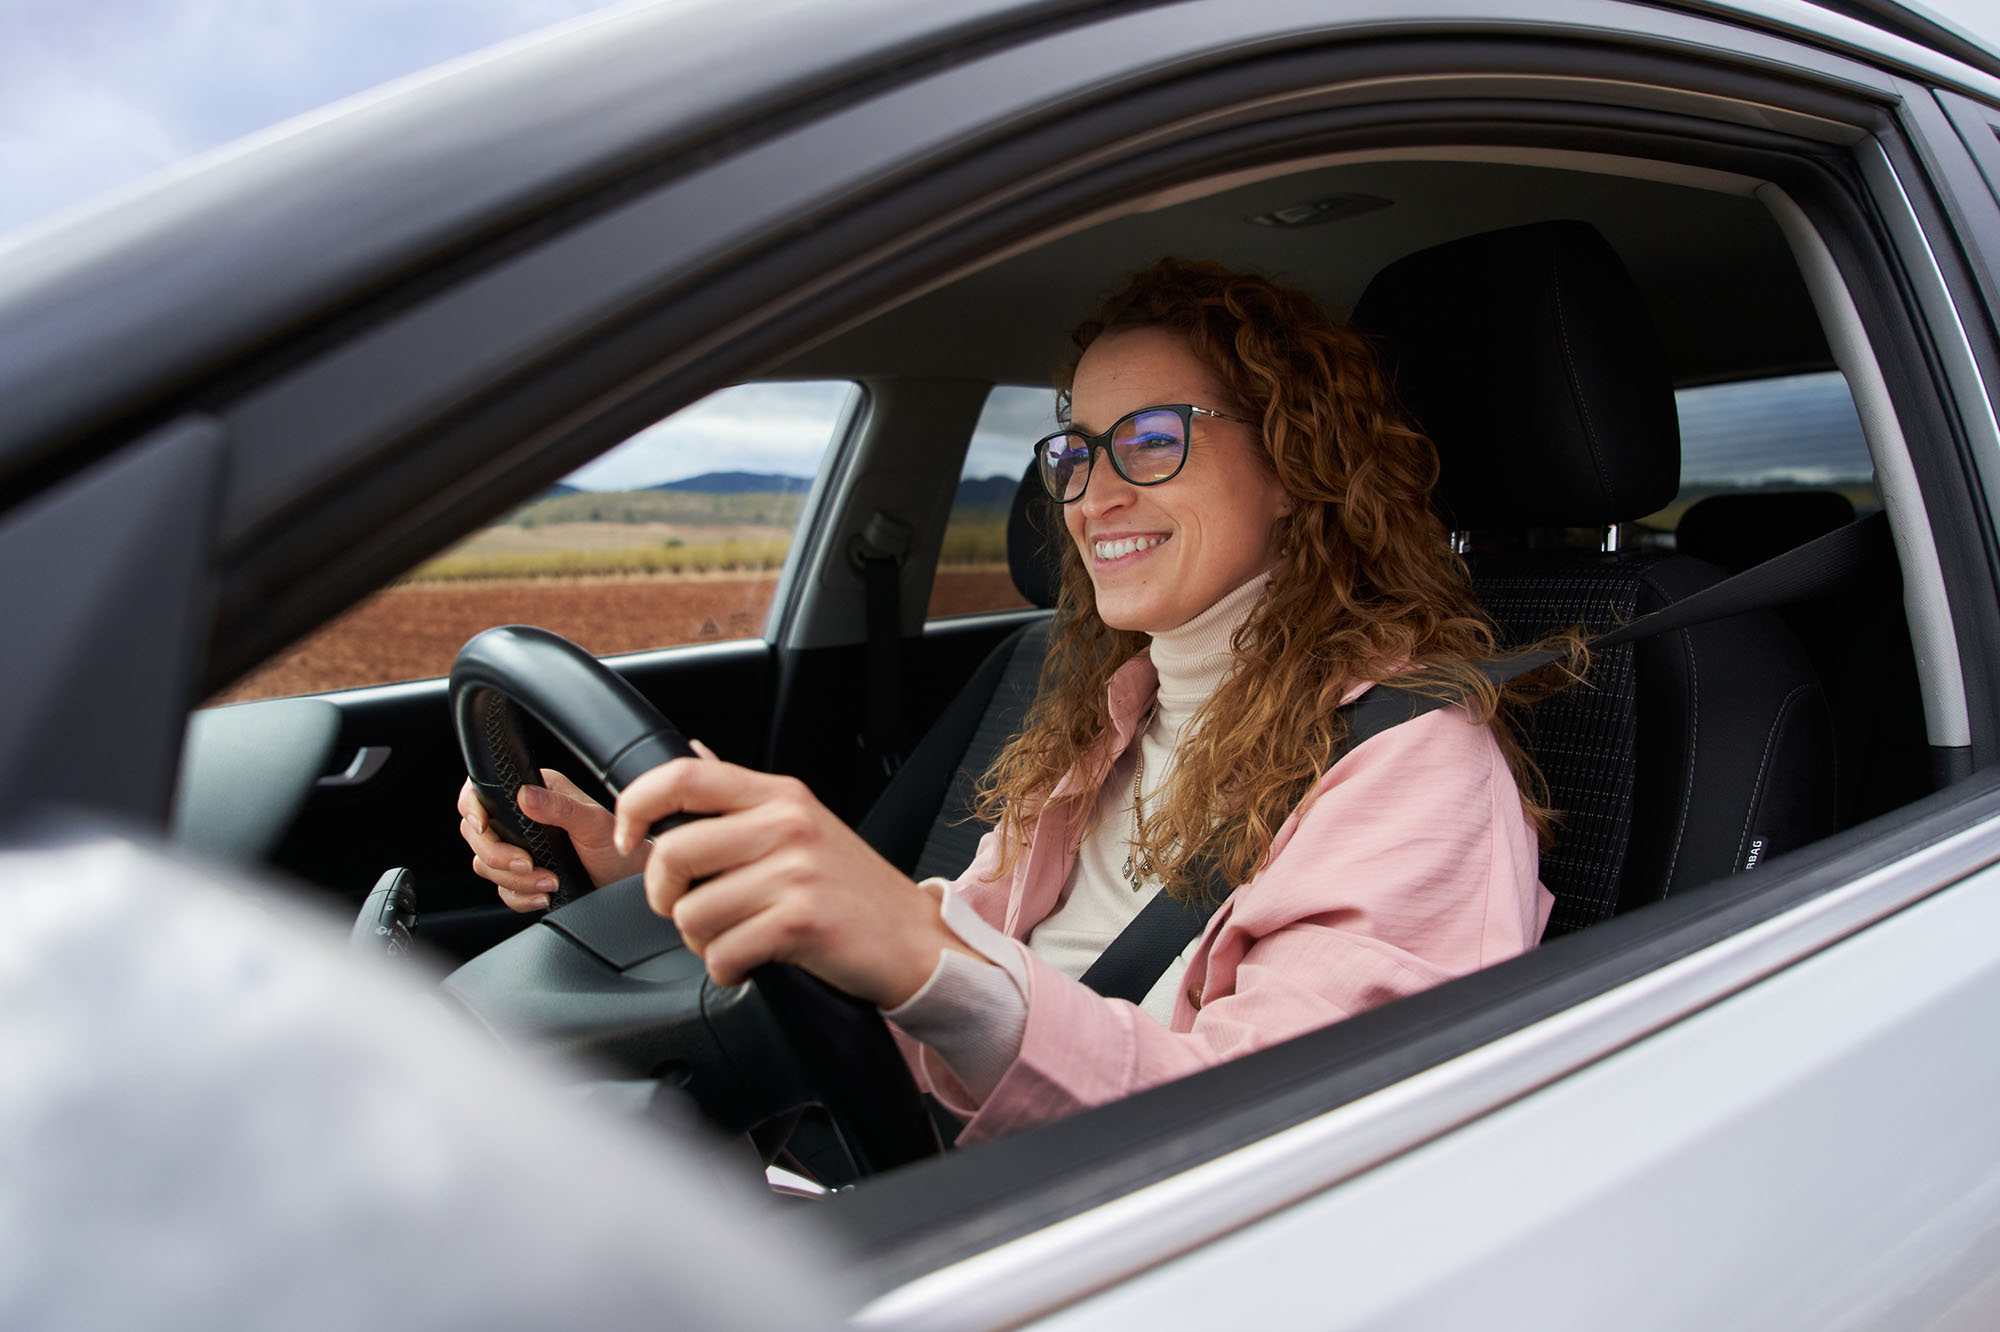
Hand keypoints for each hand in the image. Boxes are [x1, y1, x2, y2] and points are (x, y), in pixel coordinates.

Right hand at [458, 768, 650, 910]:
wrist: (626, 883)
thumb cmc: (618, 847)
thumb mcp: (593, 823)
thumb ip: (560, 809)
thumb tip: (524, 795)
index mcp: (536, 792)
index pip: (481, 793)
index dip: (473, 809)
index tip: (482, 826)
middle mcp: (522, 818)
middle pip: (476, 835)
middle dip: (499, 855)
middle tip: (529, 864)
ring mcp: (519, 848)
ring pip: (486, 865)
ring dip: (515, 879)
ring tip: (550, 882)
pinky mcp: (523, 876)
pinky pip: (502, 890)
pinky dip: (520, 897)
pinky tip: (545, 896)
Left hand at [610, 752, 979, 1006]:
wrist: (918, 942)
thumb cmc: (856, 892)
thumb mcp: (805, 827)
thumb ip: (745, 804)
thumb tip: (691, 756)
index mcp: (781, 795)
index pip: (683, 777)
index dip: (636, 804)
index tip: (627, 836)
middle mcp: (787, 825)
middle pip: (672, 852)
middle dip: (664, 895)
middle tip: (688, 910)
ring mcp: (796, 872)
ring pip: (691, 913)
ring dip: (700, 941)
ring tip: (734, 940)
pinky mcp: (801, 922)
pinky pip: (722, 953)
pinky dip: (726, 970)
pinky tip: (750, 964)